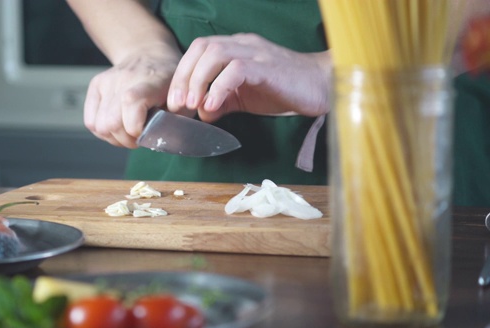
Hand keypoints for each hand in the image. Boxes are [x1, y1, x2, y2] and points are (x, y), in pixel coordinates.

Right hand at [83, 45, 180, 147]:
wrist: (149, 54)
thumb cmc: (170, 82)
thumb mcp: (183, 99)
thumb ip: (177, 120)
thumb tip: (164, 139)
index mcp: (149, 81)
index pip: (130, 104)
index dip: (136, 129)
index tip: (147, 133)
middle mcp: (124, 79)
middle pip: (111, 123)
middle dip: (126, 139)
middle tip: (138, 138)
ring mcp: (107, 81)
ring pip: (100, 126)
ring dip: (115, 138)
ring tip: (128, 133)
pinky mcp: (96, 85)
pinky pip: (91, 121)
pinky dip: (103, 132)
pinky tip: (118, 127)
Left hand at [166, 33, 331, 121]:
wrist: (322, 87)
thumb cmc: (284, 90)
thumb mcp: (244, 98)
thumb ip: (221, 102)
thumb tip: (201, 113)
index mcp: (235, 48)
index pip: (198, 50)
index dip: (181, 74)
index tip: (174, 102)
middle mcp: (243, 44)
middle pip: (201, 47)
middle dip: (184, 77)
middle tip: (178, 105)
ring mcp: (255, 53)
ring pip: (215, 53)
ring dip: (198, 81)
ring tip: (193, 106)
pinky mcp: (267, 67)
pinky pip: (236, 69)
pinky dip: (219, 87)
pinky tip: (213, 107)